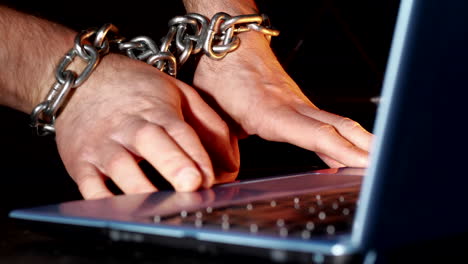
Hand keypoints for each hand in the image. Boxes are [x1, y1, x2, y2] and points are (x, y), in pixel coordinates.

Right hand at [54, 54, 238, 198]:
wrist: (80, 81)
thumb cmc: (135, 90)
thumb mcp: (179, 93)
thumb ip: (209, 125)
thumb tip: (231, 166)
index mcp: (157, 110)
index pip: (181, 132)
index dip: (196, 155)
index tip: (209, 178)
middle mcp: (130, 127)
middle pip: (153, 142)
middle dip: (172, 163)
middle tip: (190, 185)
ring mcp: (103, 145)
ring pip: (121, 166)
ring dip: (141, 188)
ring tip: (159, 208)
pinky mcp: (81, 162)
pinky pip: (90, 185)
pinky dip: (102, 201)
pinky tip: (119, 214)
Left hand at [192, 32, 372, 167]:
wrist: (231, 45)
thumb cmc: (222, 77)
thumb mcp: (216, 115)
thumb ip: (224, 146)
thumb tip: (224, 171)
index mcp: (270, 112)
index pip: (315, 134)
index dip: (341, 151)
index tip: (362, 165)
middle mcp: (292, 106)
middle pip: (339, 127)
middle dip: (365, 149)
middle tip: (385, 168)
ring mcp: (299, 103)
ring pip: (338, 124)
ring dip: (361, 144)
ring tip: (378, 164)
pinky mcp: (299, 102)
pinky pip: (327, 123)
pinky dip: (343, 140)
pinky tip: (349, 155)